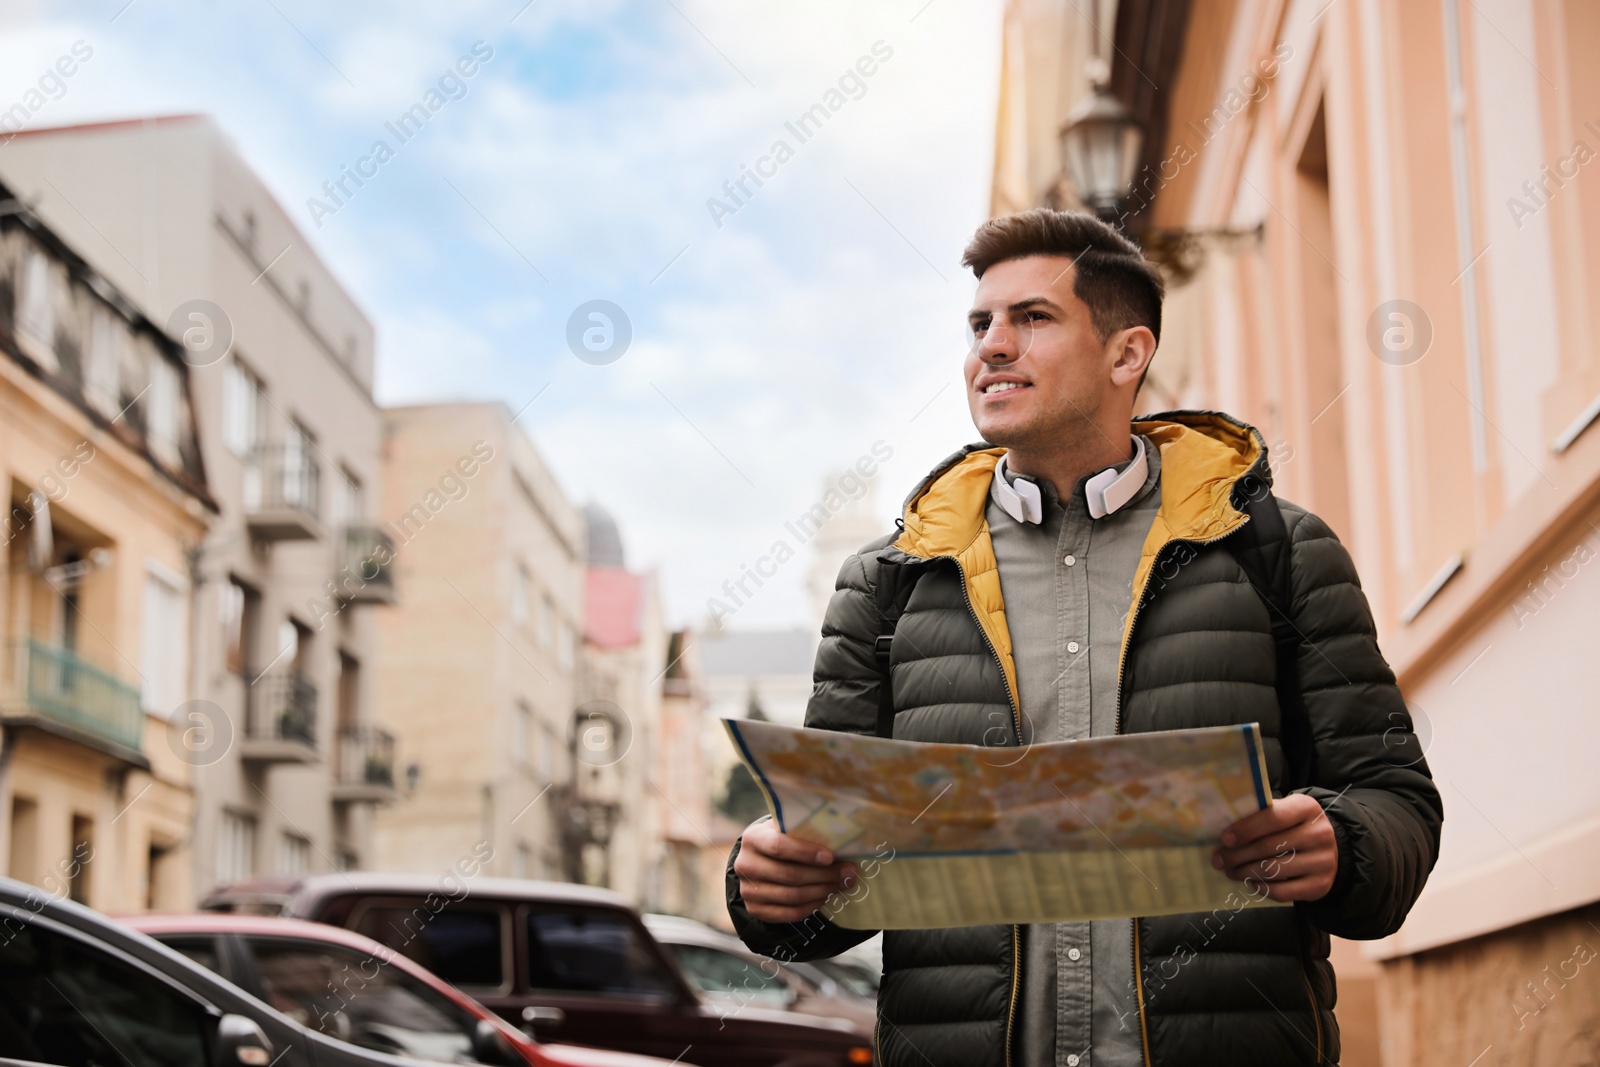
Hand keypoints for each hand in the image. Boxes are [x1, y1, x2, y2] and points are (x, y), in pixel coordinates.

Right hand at [733, 818, 854, 922]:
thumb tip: (846, 843)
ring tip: (842, 884)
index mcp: (753, 838)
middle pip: (789, 874)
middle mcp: (745, 865)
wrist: (758, 860)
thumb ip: (807, 833)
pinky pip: (789, 913)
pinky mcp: (755, 909)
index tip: (830, 856)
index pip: (778, 846)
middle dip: (824, 875)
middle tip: (849, 872)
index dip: (806, 852)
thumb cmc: (781, 840)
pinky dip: (812, 906)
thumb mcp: (787, 830)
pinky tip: (825, 896)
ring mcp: (748, 890)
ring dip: (823, 891)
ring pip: (792, 896)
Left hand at [1211, 793, 1338, 902]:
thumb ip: (1260, 815)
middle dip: (1237, 855)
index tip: (1225, 838)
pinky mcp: (1320, 885)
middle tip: (1218, 859)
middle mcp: (1319, 834)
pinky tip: (1251, 882)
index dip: (1246, 829)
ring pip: (1272, 870)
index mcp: (1307, 809)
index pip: (1273, 818)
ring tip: (1230, 871)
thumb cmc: (1294, 827)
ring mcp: (1323, 862)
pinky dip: (1261, 888)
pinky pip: (1282, 892)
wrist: (1330, 849)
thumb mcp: (1284, 811)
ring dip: (1244, 872)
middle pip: (1268, 847)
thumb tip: (1224, 830)